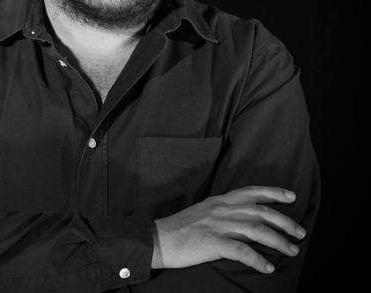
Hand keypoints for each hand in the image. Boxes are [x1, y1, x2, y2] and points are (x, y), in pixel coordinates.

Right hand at [151, 185, 305, 273]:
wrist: (159, 238)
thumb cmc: (181, 228)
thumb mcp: (204, 212)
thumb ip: (223, 212)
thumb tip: (244, 219)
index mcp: (220, 201)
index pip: (251, 192)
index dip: (273, 193)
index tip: (291, 197)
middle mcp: (222, 210)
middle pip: (260, 211)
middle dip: (284, 221)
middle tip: (300, 232)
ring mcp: (218, 225)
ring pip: (256, 230)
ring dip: (278, 241)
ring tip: (292, 250)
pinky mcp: (213, 243)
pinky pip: (242, 251)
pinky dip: (258, 259)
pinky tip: (268, 267)